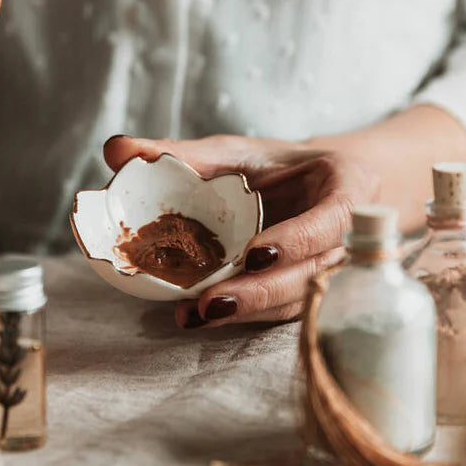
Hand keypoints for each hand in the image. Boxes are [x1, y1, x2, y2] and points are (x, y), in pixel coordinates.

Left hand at [103, 134, 380, 327]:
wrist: (309, 188)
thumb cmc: (273, 167)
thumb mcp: (233, 152)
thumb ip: (180, 154)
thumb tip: (116, 148)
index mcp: (347, 187)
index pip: (333, 218)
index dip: (299, 239)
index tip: (257, 254)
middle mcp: (348, 235)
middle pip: (313, 273)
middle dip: (262, 292)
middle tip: (212, 303)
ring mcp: (334, 269)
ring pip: (298, 299)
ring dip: (249, 311)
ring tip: (197, 315)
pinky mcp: (309, 293)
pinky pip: (281, 309)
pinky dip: (243, 314)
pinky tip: (200, 318)